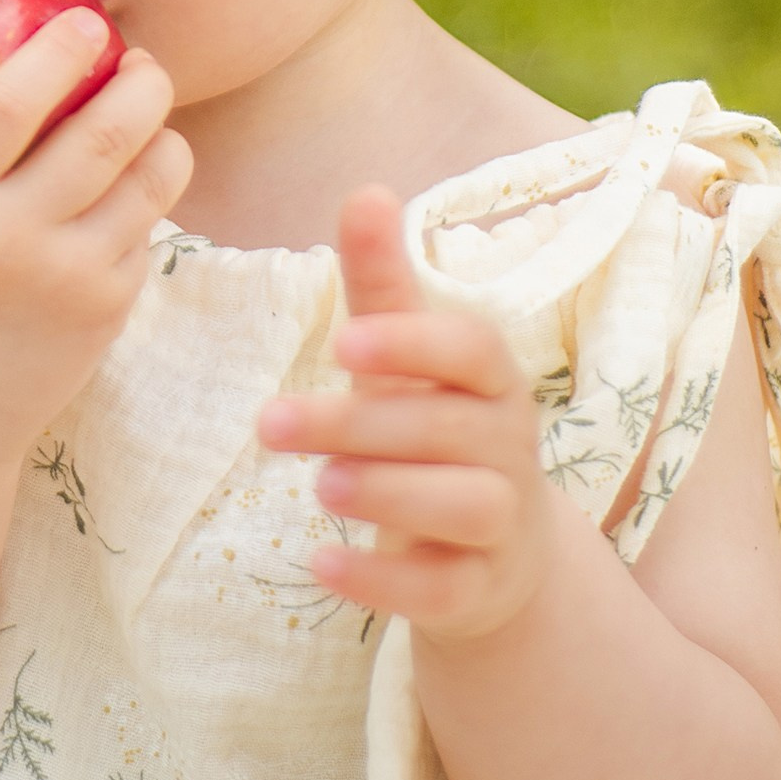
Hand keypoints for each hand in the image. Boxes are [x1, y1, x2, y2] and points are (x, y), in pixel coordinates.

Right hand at [0, 11, 192, 470]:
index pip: (10, 107)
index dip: (58, 52)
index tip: (85, 21)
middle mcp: (8, 243)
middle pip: (105, 133)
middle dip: (142, 77)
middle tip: (139, 56)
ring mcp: (66, 281)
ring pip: (151, 178)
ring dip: (163, 130)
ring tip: (148, 110)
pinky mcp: (106, 310)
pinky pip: (148, 227)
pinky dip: (148, 192)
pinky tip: (129, 179)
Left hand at [257, 187, 551, 643]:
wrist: (495, 553)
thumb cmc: (435, 432)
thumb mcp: (406, 360)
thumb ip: (383, 285)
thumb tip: (367, 190)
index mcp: (490, 382)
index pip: (473, 349)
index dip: (413, 344)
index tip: (342, 343)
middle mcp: (509, 447)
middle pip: (449, 429)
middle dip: (360, 424)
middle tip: (271, 423)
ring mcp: (502, 522)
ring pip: (465, 505)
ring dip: (388, 492)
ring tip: (318, 486)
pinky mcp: (478, 590)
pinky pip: (443, 588)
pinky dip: (384, 579)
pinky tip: (321, 562)